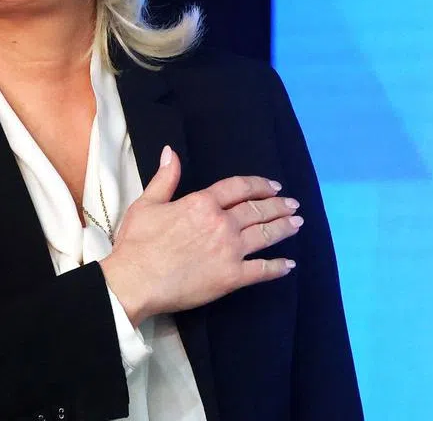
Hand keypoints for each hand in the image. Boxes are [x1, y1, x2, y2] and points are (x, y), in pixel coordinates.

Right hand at [99, 145, 300, 325]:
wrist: (135, 280)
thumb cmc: (137, 242)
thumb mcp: (147, 203)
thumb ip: (165, 178)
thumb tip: (170, 151)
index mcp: (202, 203)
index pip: (238, 188)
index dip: (258, 185)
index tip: (273, 186)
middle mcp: (221, 224)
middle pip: (257, 210)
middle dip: (278, 205)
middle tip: (292, 204)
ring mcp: (230, 251)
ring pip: (265, 235)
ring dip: (284, 228)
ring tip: (297, 223)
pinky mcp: (231, 278)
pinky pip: (262, 270)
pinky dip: (278, 267)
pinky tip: (289, 264)